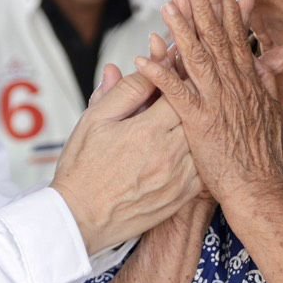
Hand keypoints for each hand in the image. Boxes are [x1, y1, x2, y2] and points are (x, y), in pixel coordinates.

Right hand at [53, 67, 201, 253]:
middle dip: (190, 97)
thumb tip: (140, 64)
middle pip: (195, 114)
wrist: (79, 218)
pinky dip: (198, 152)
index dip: (177, 75)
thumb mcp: (95, 122)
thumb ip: (123, 92)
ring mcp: (179, 178)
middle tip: (185, 86)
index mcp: (147, 132)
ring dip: (196, 126)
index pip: (178, 91)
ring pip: (202, 140)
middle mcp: (169, 155)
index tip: (174, 65)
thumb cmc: (82, 169)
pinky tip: (186, 145)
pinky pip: (202, 167)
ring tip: (188, 115)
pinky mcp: (182, 197)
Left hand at [135, 0, 282, 201]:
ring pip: (196, 59)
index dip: (225, 9)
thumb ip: (269, 80)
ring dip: (181, 30)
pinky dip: (161, 75)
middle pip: (215, 39)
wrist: (257, 190)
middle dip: (201, 8)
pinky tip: (144, 58)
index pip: (236, 37)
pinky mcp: (199, 123)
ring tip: (167, 6)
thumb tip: (278, 54)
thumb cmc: (262, 156)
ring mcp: (216, 103)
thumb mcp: (272, 111)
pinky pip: (176, 95)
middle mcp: (233, 86)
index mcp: (248, 82)